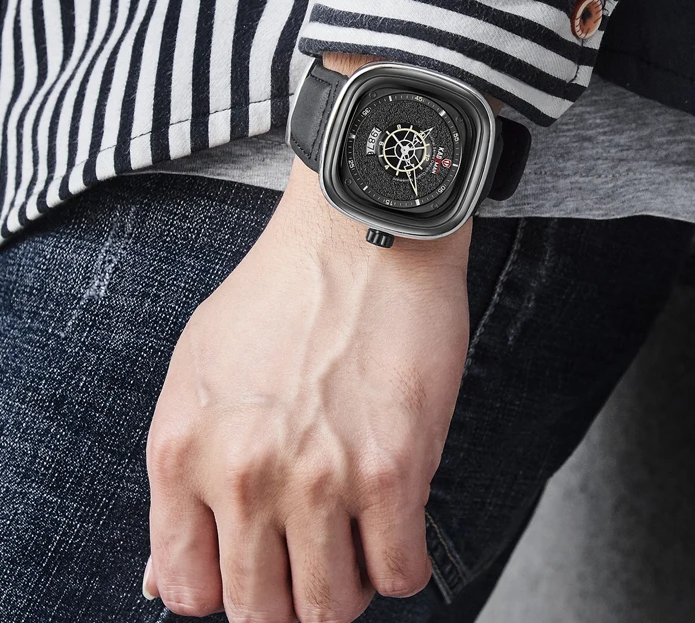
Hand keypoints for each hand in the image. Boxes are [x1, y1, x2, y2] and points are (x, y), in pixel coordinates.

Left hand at [142, 55, 471, 621]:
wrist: (360, 233)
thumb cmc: (284, 292)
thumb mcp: (199, 370)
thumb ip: (181, 477)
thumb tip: (170, 577)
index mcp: (182, 451)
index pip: (189, 590)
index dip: (228, 590)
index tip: (260, 566)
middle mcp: (242, 475)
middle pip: (262, 612)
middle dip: (290, 596)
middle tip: (315, 556)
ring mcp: (318, 477)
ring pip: (333, 608)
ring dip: (346, 587)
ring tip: (357, 540)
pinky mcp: (393, 468)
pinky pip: (401, 573)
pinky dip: (401, 566)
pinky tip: (398, 528)